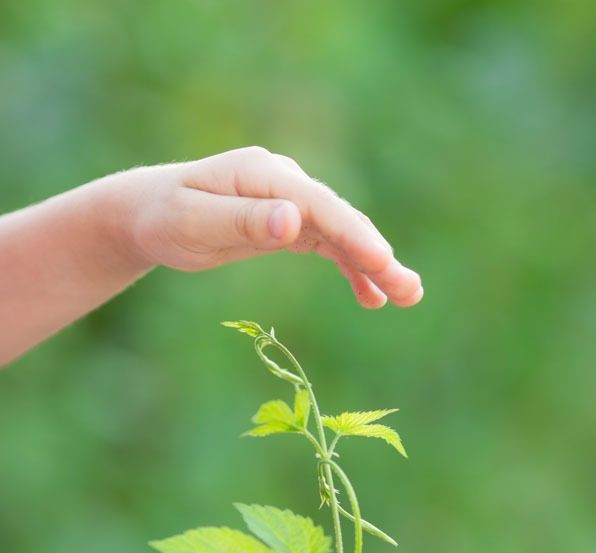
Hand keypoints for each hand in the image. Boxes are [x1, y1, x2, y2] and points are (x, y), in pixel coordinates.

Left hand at [116, 147, 421, 308]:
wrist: (148, 214)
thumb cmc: (164, 218)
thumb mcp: (195, 223)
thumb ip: (243, 221)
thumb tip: (293, 221)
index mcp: (263, 174)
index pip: (319, 205)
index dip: (352, 233)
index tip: (381, 261)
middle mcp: (284, 183)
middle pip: (340, 220)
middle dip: (376, 255)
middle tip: (410, 290)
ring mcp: (289, 202)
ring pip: (341, 235)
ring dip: (374, 266)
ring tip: (407, 297)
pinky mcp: (288, 224)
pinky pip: (328, 246)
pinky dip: (351, 269)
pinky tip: (371, 297)